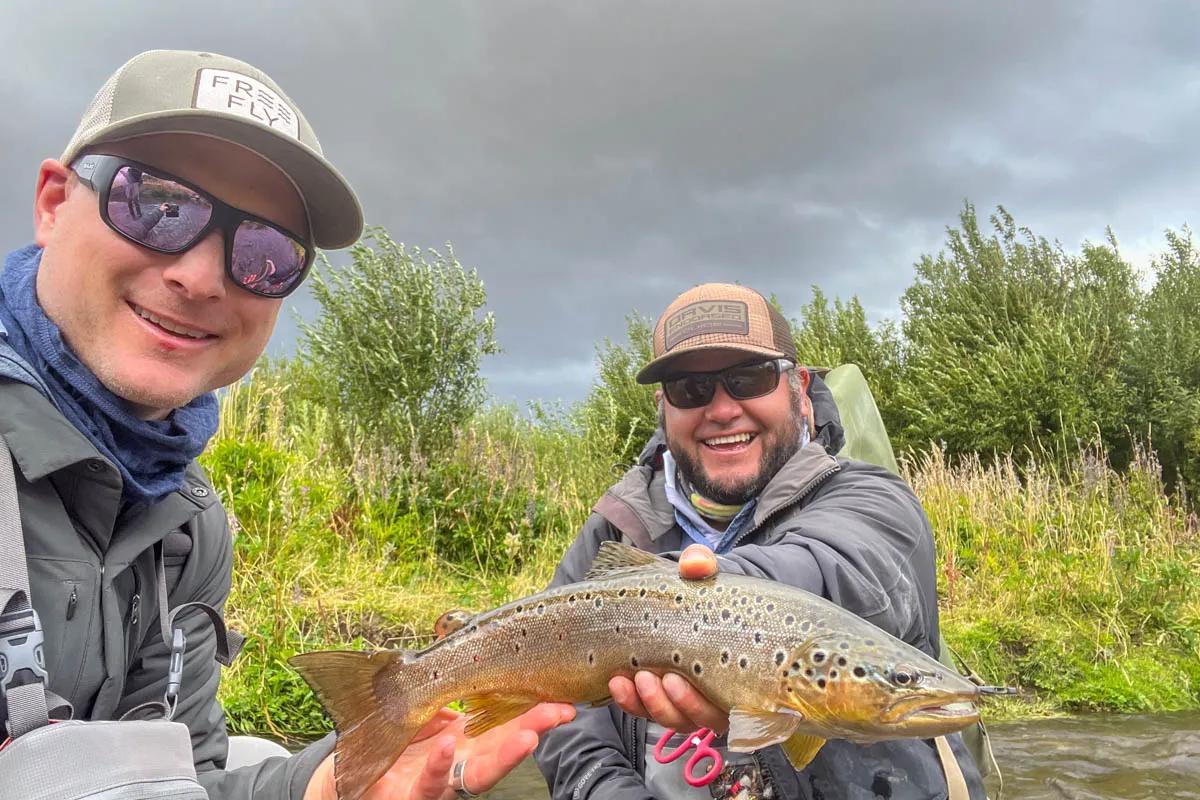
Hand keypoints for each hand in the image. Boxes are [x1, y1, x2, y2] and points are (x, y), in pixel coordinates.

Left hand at [305, 703, 575, 799]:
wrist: (344, 779)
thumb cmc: (387, 745)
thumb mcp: (421, 716)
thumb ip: (444, 697)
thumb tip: (468, 664)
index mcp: (463, 747)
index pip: (506, 731)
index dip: (535, 717)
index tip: (564, 701)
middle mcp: (456, 770)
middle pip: (503, 752)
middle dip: (533, 733)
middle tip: (560, 713)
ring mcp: (433, 786)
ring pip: (475, 777)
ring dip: (505, 757)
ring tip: (528, 736)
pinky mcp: (404, 797)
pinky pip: (425, 785)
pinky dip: (439, 767)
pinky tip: (449, 745)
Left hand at [609, 544, 728, 733]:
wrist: (681, 597)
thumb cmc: (700, 593)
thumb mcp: (702, 577)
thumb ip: (701, 566)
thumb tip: (694, 563)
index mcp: (734, 674)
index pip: (726, 704)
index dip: (700, 702)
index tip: (677, 678)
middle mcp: (714, 695)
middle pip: (697, 717)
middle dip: (675, 704)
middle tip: (661, 678)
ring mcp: (684, 700)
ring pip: (671, 717)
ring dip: (652, 704)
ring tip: (637, 678)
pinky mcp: (658, 698)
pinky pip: (645, 710)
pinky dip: (631, 701)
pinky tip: (617, 683)